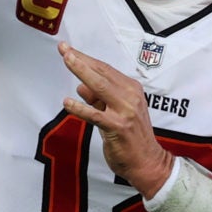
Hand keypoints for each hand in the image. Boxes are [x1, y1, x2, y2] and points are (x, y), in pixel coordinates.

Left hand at [57, 43, 170, 195]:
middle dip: (81, 59)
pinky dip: (80, 108)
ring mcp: (125, 111)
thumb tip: (81, 86)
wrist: (148, 162)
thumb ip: (99, 100)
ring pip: (100, 86)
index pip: (105, 69)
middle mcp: (130, 96)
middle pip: (102, 73)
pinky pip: (95, 115)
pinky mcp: (118, 127)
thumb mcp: (116, 113)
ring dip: (82, 72)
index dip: (86, 58)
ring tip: (67, 61)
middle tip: (64, 49)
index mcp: (131, 89)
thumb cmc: (132, 138)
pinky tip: (67, 102)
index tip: (69, 50)